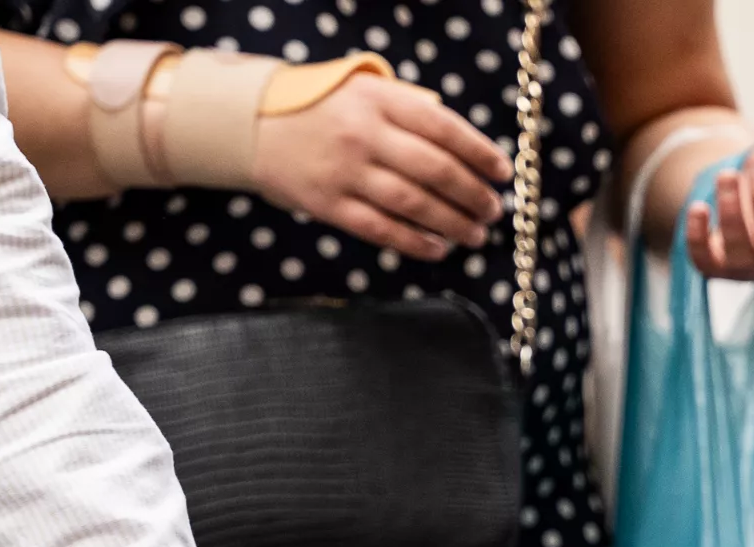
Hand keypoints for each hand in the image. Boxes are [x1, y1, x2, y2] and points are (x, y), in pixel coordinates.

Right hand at [253, 73, 510, 261]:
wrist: (252, 124)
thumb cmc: (323, 108)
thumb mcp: (365, 90)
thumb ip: (409, 110)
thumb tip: (463, 148)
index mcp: (379, 100)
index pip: (444, 128)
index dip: (480, 153)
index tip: (502, 173)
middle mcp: (365, 135)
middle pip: (436, 170)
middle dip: (473, 195)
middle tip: (493, 210)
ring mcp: (346, 172)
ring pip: (414, 204)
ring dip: (454, 223)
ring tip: (476, 234)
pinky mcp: (329, 204)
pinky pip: (382, 229)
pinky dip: (417, 243)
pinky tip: (439, 248)